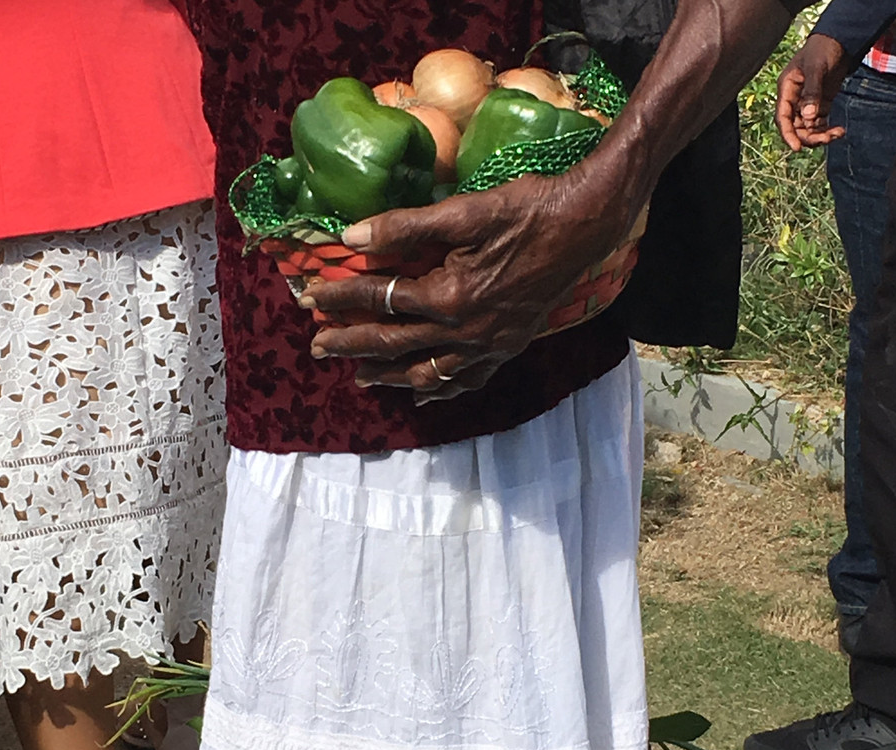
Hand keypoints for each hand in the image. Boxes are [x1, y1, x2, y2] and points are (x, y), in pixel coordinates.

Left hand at [299, 159, 642, 402]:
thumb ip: (404, 227)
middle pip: (394, 343)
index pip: (381, 300)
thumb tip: (350, 236)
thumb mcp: (462, 211)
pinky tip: (424, 394)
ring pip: (427, 371)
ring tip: (359, 376)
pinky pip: (468, 380)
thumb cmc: (525, 210)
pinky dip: (441, 390)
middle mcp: (465, 330)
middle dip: (350, 344)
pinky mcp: (507, 347)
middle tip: (317, 346)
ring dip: (389, 375)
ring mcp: (488, 345)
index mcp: (449, 296)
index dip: (341, 297)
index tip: (311, 297)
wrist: (585, 225)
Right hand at [774, 34, 850, 149]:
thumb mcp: (817, 68)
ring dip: (820, 135)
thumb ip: (812, 92)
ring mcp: (807, 103)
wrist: (840, 40)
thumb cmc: (824, 49)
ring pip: (808, 128)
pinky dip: (828, 130)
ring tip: (838, 133)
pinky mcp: (820, 104)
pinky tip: (840, 130)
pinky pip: (820, 124)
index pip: (783, 117)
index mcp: (787, 90)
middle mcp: (794, 99)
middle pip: (796, 127)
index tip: (797, 148)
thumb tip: (808, 117)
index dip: (788, 134)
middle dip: (809, 137)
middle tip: (827, 139)